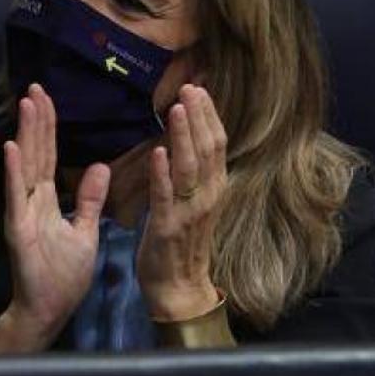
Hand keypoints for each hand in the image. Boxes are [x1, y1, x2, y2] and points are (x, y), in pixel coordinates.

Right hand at [0, 83, 109, 353]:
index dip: (49, 127)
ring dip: (25, 135)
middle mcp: (32, 200)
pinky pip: (16, 196)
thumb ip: (88, 199)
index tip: (48, 98)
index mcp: (47, 200)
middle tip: (35, 87)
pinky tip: (11, 147)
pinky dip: (13, 172)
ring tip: (26, 104)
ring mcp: (22, 212)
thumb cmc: (64, 276)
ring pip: (25, 166)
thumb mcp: (84, 230)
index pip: (48, 155)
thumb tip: (99, 167)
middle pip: (36, 153)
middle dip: (36, 120)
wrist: (49, 310)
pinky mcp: (17, 229)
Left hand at [137, 84, 227, 320]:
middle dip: (198, 117)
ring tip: (176, 109)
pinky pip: (166, 196)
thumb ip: (194, 172)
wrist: (180, 287)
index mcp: (214, 188)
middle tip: (188, 88)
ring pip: (190, 167)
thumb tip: (189, 137)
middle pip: (208, 148)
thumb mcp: (195, 202)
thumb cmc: (183, 242)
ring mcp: (189, 211)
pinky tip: (158, 153)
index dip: (208, 115)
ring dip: (183, 136)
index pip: (217, 143)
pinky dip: (163, 173)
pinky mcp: (167, 227)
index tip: (198, 89)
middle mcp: (208, 196)